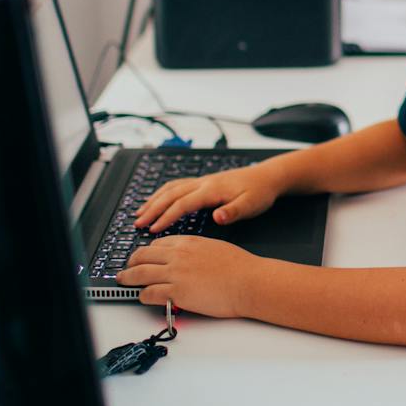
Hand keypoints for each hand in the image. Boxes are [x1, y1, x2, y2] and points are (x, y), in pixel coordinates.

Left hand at [116, 236, 256, 317]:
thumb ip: (196, 251)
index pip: (157, 244)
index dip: (146, 252)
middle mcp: (178, 255)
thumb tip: (188, 259)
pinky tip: (143, 297)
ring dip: (129, 278)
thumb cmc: (240, 267)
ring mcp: (176, 274)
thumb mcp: (214, 247)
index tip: (143, 257)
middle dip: (131, 263)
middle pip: (143, 256)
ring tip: (123, 282)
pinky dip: (142, 295)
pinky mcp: (177, 293)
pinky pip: (150, 293)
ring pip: (140, 274)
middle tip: (126, 269)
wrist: (248, 281)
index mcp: (188, 242)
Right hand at [133, 161, 285, 231]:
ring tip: (139, 212)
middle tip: (137, 223)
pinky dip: (162, 192)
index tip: (153, 229)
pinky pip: (177, 185)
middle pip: (171, 194)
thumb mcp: (251, 205)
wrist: (267, 177)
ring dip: (154, 200)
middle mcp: (203, 183)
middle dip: (152, 209)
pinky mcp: (204, 182)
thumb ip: (233, 212)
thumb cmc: (259, 193)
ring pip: (171, 188)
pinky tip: (156, 199)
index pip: (183, 204)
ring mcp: (202, 181)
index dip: (166, 217)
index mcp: (212, 190)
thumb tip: (217, 217)